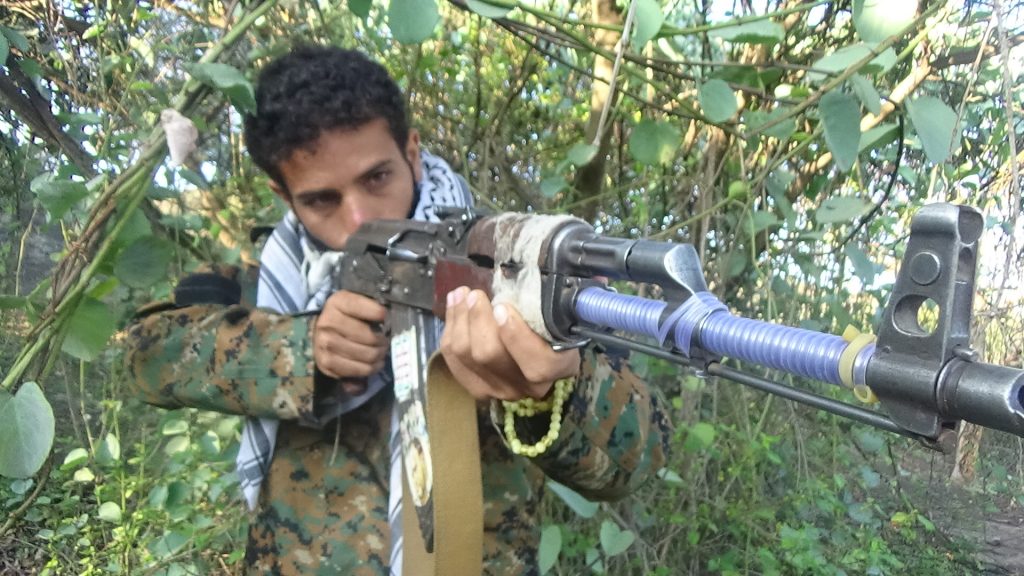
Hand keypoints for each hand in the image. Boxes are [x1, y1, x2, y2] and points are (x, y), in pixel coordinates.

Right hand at [314, 290, 388, 392]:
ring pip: (367, 356)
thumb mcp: (356, 303)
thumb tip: (387, 317)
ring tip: (381, 352)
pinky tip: (372, 363)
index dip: (379, 313)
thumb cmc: (346, 316)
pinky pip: (358, 371)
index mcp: (337, 303)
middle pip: (369, 337)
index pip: (363, 307)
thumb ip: (372, 307)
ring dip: (379, 356)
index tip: (386, 317)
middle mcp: (328, 323)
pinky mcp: (326, 363)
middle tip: (386, 341)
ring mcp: (325, 344)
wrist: (321, 331)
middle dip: (383, 341)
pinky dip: (370, 369)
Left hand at [440, 286, 579, 400]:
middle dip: (478, 320)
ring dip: (460, 319)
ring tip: (462, 294)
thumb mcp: (561, 311)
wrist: (539, 346)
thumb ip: (551, 300)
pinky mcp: (476, 385)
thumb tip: (545, 276)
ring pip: (466, 355)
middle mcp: (529, 386)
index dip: (516, 337)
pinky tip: (455, 305)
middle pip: (490, 356)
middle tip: (476, 295)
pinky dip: (451, 327)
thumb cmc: (551, 320)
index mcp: (558, 367)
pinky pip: (453, 358)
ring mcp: (499, 389)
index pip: (538, 365)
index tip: (502, 307)